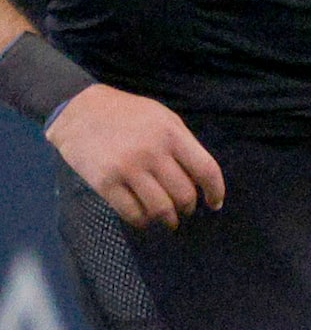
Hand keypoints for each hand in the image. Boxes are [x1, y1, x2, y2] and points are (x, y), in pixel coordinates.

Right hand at [45, 85, 224, 228]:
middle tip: (184, 209)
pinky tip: (144, 217)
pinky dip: (143, 221)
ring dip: (168, 219)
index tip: (214, 203)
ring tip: (167, 218)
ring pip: (161, 209)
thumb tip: (203, 183)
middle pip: (185, 195)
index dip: (215, 192)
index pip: (207, 171)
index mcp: (171, 133)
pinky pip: (133, 214)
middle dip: (188, 208)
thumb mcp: (162, 118)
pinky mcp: (104, 181)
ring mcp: (127, 167)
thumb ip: (184, 146)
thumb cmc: (127, 115)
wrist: (77, 108)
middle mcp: (151, 151)